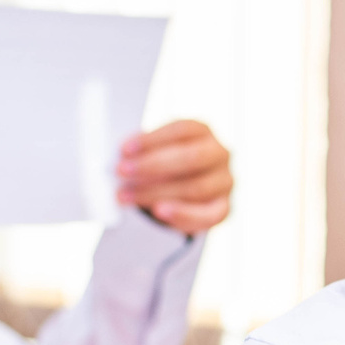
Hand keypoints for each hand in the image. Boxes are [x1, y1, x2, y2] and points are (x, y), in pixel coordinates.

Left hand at [119, 120, 232, 235]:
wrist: (184, 191)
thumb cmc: (165, 165)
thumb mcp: (155, 150)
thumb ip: (142, 152)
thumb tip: (119, 158)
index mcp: (203, 132)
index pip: (182, 129)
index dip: (153, 139)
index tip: (124, 150)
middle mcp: (219, 153)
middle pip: (192, 157)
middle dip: (153, 165)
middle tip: (123, 172)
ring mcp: (225, 181)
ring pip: (196, 188)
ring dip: (157, 193)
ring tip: (126, 196)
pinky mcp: (224, 207)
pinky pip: (208, 215)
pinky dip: (182, 215)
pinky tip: (158, 211)